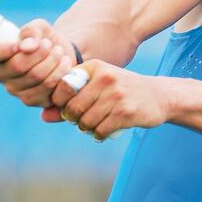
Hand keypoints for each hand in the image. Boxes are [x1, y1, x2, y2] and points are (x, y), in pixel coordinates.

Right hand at [0, 19, 76, 109]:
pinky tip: (64, 64)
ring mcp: (17, 91)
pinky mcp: (35, 101)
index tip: (19, 43)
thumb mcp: (39, 27)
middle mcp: (2, 76)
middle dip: (39, 52)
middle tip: (49, 44)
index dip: (3, 49)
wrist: (62, 55)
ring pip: (37, 77)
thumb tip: (27, 46)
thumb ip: (31, 31)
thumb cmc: (44, 39)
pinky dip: (61, 73)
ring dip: (53, 61)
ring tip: (59, 52)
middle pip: (18, 66)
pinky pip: (49, 89)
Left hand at [51, 60, 172, 140]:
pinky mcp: (126, 112)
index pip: (63, 86)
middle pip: (72, 108)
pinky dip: (98, 135)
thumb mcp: (97, 87)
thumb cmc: (121, 91)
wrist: (158, 96)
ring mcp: (116, 95)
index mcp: (95, 67)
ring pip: (85, 122)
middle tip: (81, 120)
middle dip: (73, 119)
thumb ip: (70, 100)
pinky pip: (100, 131)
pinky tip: (104, 131)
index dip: (60, 102)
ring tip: (95, 125)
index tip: (68, 107)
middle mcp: (105, 77)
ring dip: (87, 128)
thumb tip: (43, 117)